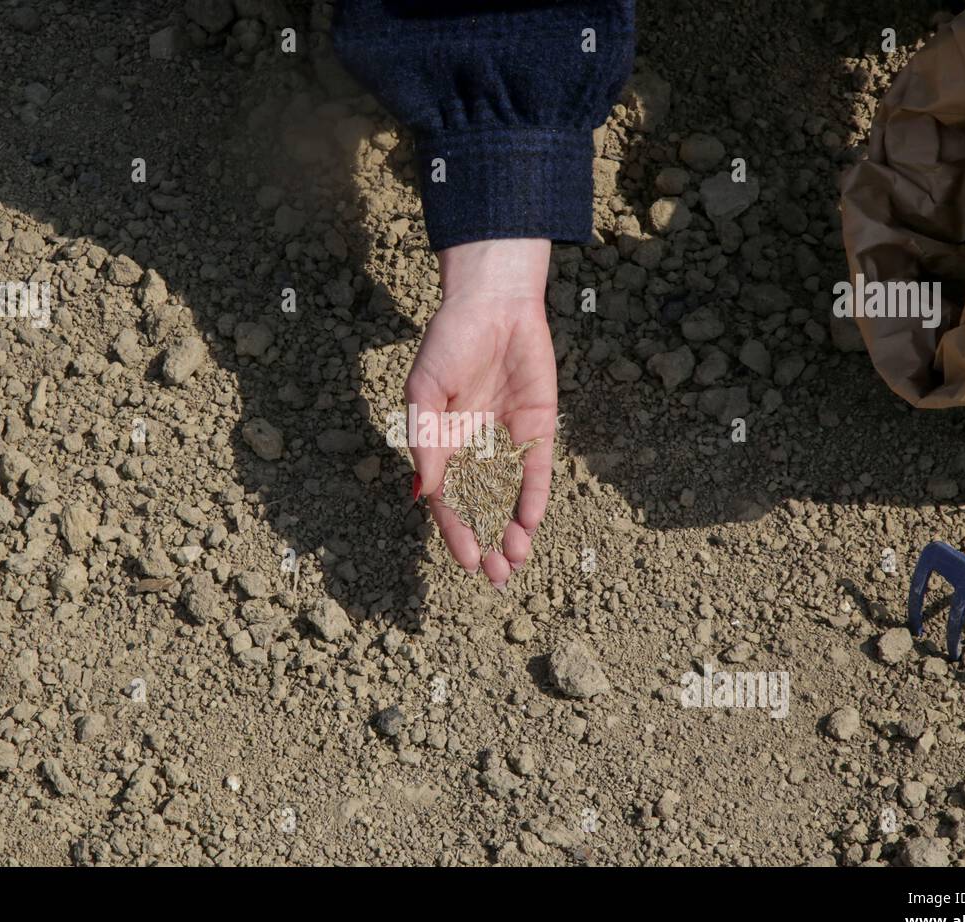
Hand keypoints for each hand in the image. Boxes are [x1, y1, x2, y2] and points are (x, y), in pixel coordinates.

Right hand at [406, 238, 555, 587]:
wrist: (494, 303)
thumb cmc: (449, 341)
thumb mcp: (427, 391)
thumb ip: (427, 441)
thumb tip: (427, 492)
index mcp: (443, 445)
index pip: (450, 501)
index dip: (456, 532)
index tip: (465, 560)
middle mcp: (475, 450)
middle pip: (482, 507)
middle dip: (488, 541)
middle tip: (497, 574)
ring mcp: (507, 441)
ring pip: (511, 496)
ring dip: (513, 529)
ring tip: (516, 558)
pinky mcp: (538, 428)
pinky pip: (536, 471)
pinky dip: (534, 497)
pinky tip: (532, 523)